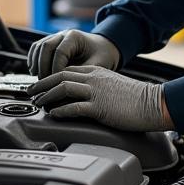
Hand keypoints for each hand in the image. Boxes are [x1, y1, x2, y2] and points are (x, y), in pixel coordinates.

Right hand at [27, 30, 120, 78]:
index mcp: (75, 37)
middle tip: (46, 84)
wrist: (103, 48)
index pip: (60, 52)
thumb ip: (81, 73)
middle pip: (45, 47)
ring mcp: (55, 37)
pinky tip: (35, 72)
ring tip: (40, 80)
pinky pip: (37, 49)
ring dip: (36, 64)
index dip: (56, 69)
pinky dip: (33, 60)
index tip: (57, 82)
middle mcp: (63, 34)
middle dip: (43, 67)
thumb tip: (65, 85)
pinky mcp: (51, 43)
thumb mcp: (97, 64)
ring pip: (38, 47)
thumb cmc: (102, 55)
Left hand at [28, 66, 172, 131]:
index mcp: (96, 72)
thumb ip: (96, 86)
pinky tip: (54, 115)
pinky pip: (75, 107)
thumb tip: (81, 96)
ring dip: (47, 96)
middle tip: (31, 91)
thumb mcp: (112, 85)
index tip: (40, 84)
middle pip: (60, 76)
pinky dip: (61, 111)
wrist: (152, 103)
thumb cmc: (135, 98)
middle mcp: (93, 79)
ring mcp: (96, 92)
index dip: (49, 77)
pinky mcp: (100, 107)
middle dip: (42, 84)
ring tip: (39, 103)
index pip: (66, 70)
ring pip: (63, 88)